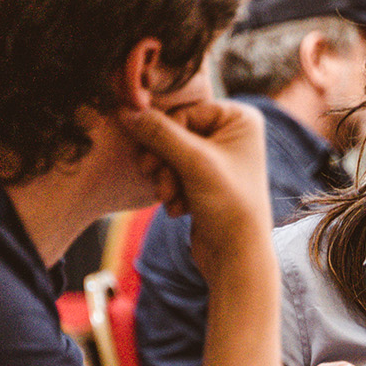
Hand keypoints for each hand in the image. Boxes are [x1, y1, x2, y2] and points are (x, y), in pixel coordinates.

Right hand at [109, 96, 271, 284]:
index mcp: (239, 118)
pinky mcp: (204, 178)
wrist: (236, 255)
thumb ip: (158, 133)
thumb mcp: (192, 162)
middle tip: (158, 181)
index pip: (183, 112)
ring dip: (164, 177)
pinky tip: (180, 208)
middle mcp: (231, 132)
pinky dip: (172, 189)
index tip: (153, 163)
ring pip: (170, 153)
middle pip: (175, 132)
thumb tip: (126, 111)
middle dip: (163, 160)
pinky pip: (175, 172)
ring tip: (170, 197)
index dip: (165, 138)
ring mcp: (217, 156)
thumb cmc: (228, 204)